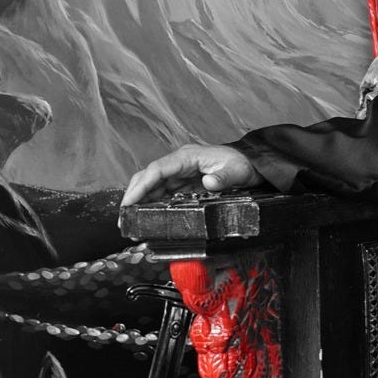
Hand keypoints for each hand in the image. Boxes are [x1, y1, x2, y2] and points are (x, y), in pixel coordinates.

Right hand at [121, 144, 260, 209]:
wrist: (253, 165)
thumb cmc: (243, 164)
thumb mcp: (236, 172)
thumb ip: (223, 178)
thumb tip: (209, 183)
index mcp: (188, 157)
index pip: (157, 169)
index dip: (141, 186)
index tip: (129, 202)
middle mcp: (181, 163)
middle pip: (149, 177)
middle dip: (134, 194)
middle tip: (123, 216)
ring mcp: (182, 173)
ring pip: (154, 186)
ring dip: (141, 201)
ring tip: (131, 220)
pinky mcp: (185, 183)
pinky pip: (164, 192)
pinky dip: (153, 203)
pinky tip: (148, 216)